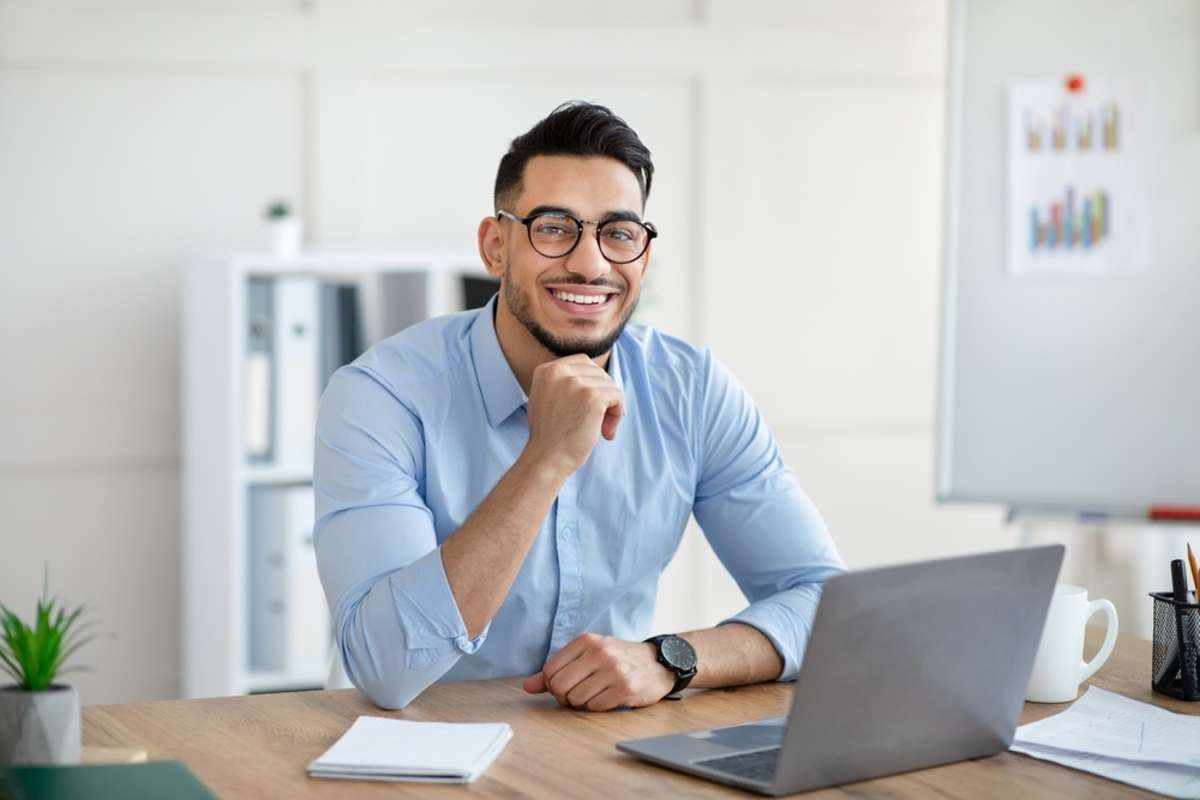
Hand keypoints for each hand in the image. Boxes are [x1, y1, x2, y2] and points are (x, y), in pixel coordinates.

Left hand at [522, 633, 675, 711]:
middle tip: (577, 693)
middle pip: (560, 686)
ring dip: (582, 702)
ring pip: (576, 699)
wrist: (658, 663)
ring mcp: (614, 670)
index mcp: (586, 641)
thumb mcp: (587, 656)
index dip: (553, 684)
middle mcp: (600, 653)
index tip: (566, 683)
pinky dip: (598, 706)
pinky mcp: (625, 689)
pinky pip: (595, 707)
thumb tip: (527, 686)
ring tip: (596, 693)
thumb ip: (557, 669)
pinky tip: (609, 697)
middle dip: (564, 696)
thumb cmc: (618, 659)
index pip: (550, 670)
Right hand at [523, 355, 623, 476]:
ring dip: (611, 407)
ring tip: (601, 429)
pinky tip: (607, 432)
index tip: (589, 406)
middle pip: (598, 372)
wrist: (546, 459)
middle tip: (599, 420)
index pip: (583, 363)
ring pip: (609, 384)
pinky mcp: (592, 397)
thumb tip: (593, 374)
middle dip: (603, 395)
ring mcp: (576, 383)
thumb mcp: (546, 398)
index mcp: (546, 370)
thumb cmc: (549, 435)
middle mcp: (559, 371)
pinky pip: (617, 396)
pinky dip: (617, 414)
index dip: (592, 383)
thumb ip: (562, 383)